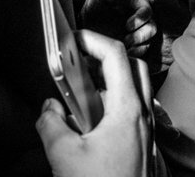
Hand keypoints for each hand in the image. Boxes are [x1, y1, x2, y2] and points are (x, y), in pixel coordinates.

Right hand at [36, 31, 152, 176]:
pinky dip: (109, 113)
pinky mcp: (142, 148)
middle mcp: (143, 116)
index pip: (115, 55)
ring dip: (105, 91)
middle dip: (103, 62)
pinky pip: (128, 118)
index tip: (73, 38)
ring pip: (130, 94)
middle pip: (130, 69)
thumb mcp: (65, 156)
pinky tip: (87, 133)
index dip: (93, 39)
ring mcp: (146, 133)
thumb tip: (49, 109)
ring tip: (76, 107)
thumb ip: (51, 124)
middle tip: (77, 68)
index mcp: (129, 109)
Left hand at [81, 0, 157, 59]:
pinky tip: (124, 54)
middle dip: (140, 35)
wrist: (89, 21)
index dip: (140, 19)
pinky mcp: (135, 44)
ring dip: (138, 46)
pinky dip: (135, 54)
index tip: (127, 25)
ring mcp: (139, 32)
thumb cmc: (97, 5)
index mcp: (137, 3)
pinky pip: (142, 51)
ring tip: (123, 47)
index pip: (147, 10)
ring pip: (149, 40)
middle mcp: (142, 18)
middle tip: (125, 40)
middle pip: (152, 27)